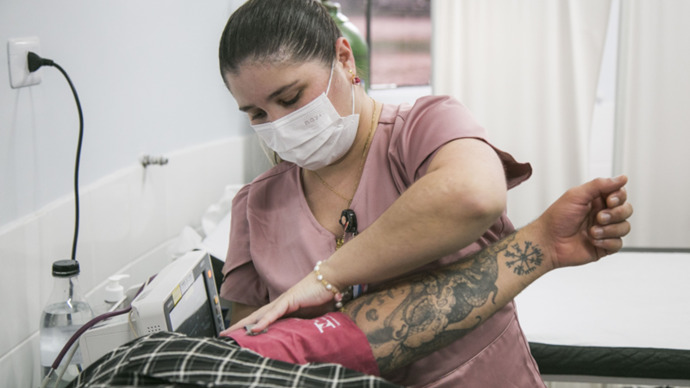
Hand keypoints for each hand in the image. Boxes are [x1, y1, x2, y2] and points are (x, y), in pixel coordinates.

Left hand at [221, 270, 335, 334]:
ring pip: (259, 315)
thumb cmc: (323, 295)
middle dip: (238, 326)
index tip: (237, 334)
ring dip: (245, 325)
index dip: (249, 326)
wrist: (331, 280)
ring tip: (231, 333)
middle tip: (223, 334)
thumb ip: (305, 322)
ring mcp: (283, 301)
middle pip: (254, 316)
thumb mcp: (312, 315)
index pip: (261, 318)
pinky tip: (255, 329)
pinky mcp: (289, 300)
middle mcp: (279, 303)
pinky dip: (264, 321)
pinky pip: (274, 313)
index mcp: (282, 308)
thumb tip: (303, 334)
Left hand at [537, 175, 632, 268]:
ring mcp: (604, 230)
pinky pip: (618, 243)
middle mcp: (602, 214)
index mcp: (596, 200)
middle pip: (626, 210)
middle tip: (598, 218)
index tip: (609, 201)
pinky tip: (592, 240)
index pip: (620, 194)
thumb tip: (622, 178)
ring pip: (624, 227)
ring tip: (591, 232)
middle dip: (616, 214)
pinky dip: (607, 242)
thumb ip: (600, 185)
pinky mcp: (604, 246)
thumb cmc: (556, 218)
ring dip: (609, 229)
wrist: (548, 242)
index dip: (619, 197)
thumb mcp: (576, 195)